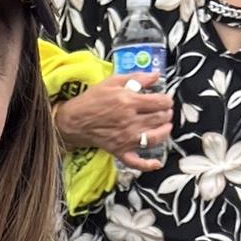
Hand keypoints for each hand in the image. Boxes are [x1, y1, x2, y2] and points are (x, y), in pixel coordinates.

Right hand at [57, 73, 173, 171]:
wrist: (73, 120)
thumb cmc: (92, 100)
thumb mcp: (112, 82)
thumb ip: (136, 77)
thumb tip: (155, 75)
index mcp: (129, 102)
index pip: (160, 102)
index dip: (167, 100)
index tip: (165, 99)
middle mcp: (130, 121)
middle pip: (160, 118)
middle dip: (167, 113)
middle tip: (165, 111)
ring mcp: (126, 139)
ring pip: (155, 138)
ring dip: (165, 131)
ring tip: (165, 126)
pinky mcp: (120, 151)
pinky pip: (136, 162)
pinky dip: (148, 164)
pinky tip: (156, 163)